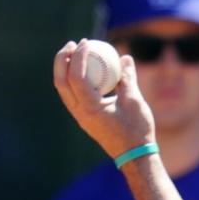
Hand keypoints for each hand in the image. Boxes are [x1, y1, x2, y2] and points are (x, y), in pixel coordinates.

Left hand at [52, 39, 155, 158]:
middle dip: (63, 59)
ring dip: (67, 69)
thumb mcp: (135, 101)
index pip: (76, 77)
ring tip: (76, 53)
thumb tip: (124, 58)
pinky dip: (76, 80)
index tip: (87, 42)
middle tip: (73, 44)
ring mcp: (80, 117)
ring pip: (64, 89)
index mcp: (90, 108)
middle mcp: (80, 113)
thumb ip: (127, 78)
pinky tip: (87, 71)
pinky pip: (74, 95)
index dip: (80, 56)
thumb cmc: (137, 130)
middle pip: (61, 81)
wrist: (135, 157)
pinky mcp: (85, 119)